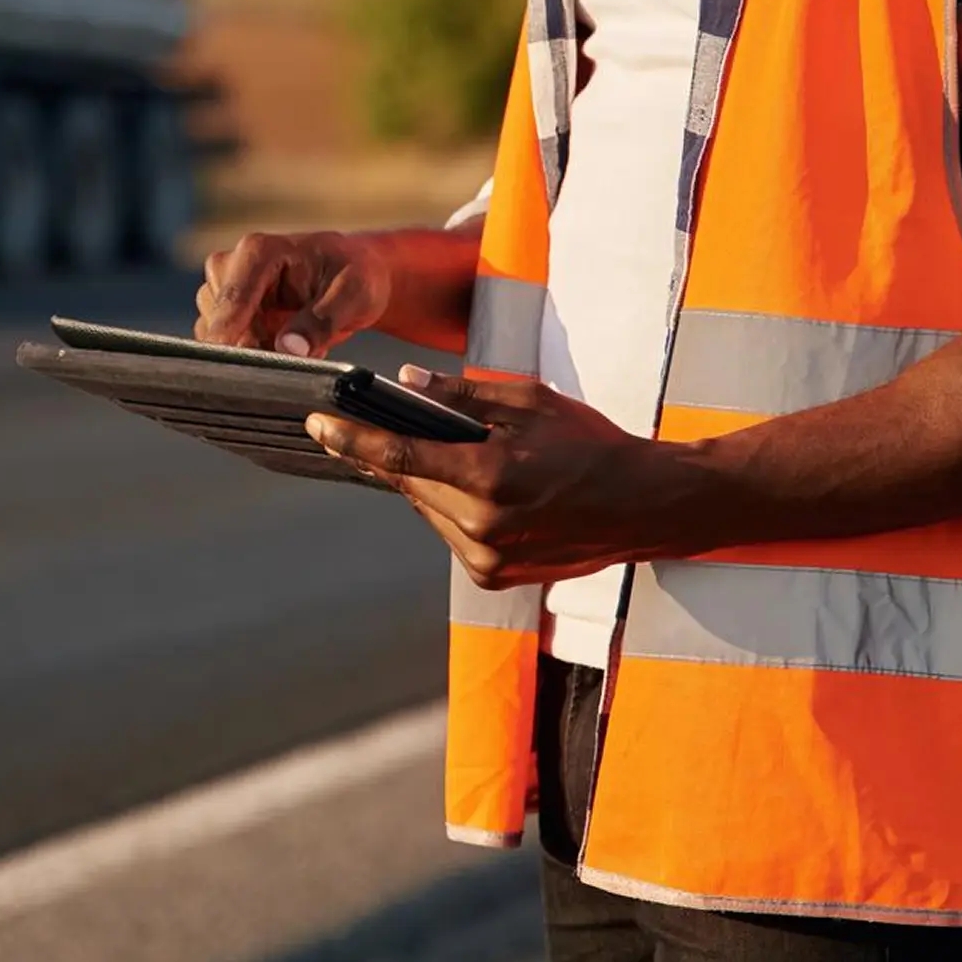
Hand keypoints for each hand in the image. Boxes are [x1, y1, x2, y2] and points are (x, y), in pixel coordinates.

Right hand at [196, 230, 393, 356]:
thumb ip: (322, 320)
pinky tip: (284, 348)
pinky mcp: (229, 313)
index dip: (228, 331)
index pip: (233, 295)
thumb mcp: (353, 294)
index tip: (233, 363)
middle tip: (292, 356)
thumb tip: (290, 349)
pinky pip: (227, 344)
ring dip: (253, 351)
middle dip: (249, 346)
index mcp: (260, 251)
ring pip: (218, 335)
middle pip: (219, 319)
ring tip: (296, 346)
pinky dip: (253, 354)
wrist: (354, 277)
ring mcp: (227, 290)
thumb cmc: (355, 274)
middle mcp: (233, 265)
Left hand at [308, 367, 691, 587]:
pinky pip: (451, 534)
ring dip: (426, 483)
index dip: (352, 440)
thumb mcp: (529, 401)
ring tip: (456, 455)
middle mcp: (483, 527)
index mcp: (489, 478)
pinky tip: (479, 487)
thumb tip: (405, 384)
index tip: (316, 424)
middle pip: (409, 486)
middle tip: (375, 423)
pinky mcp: (496, 577)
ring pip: (428, 511)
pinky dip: (452, 508)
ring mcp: (489, 559)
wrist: (645, 505)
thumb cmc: (591, 444)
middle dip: (391, 454)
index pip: (400, 458)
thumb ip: (462, 396)